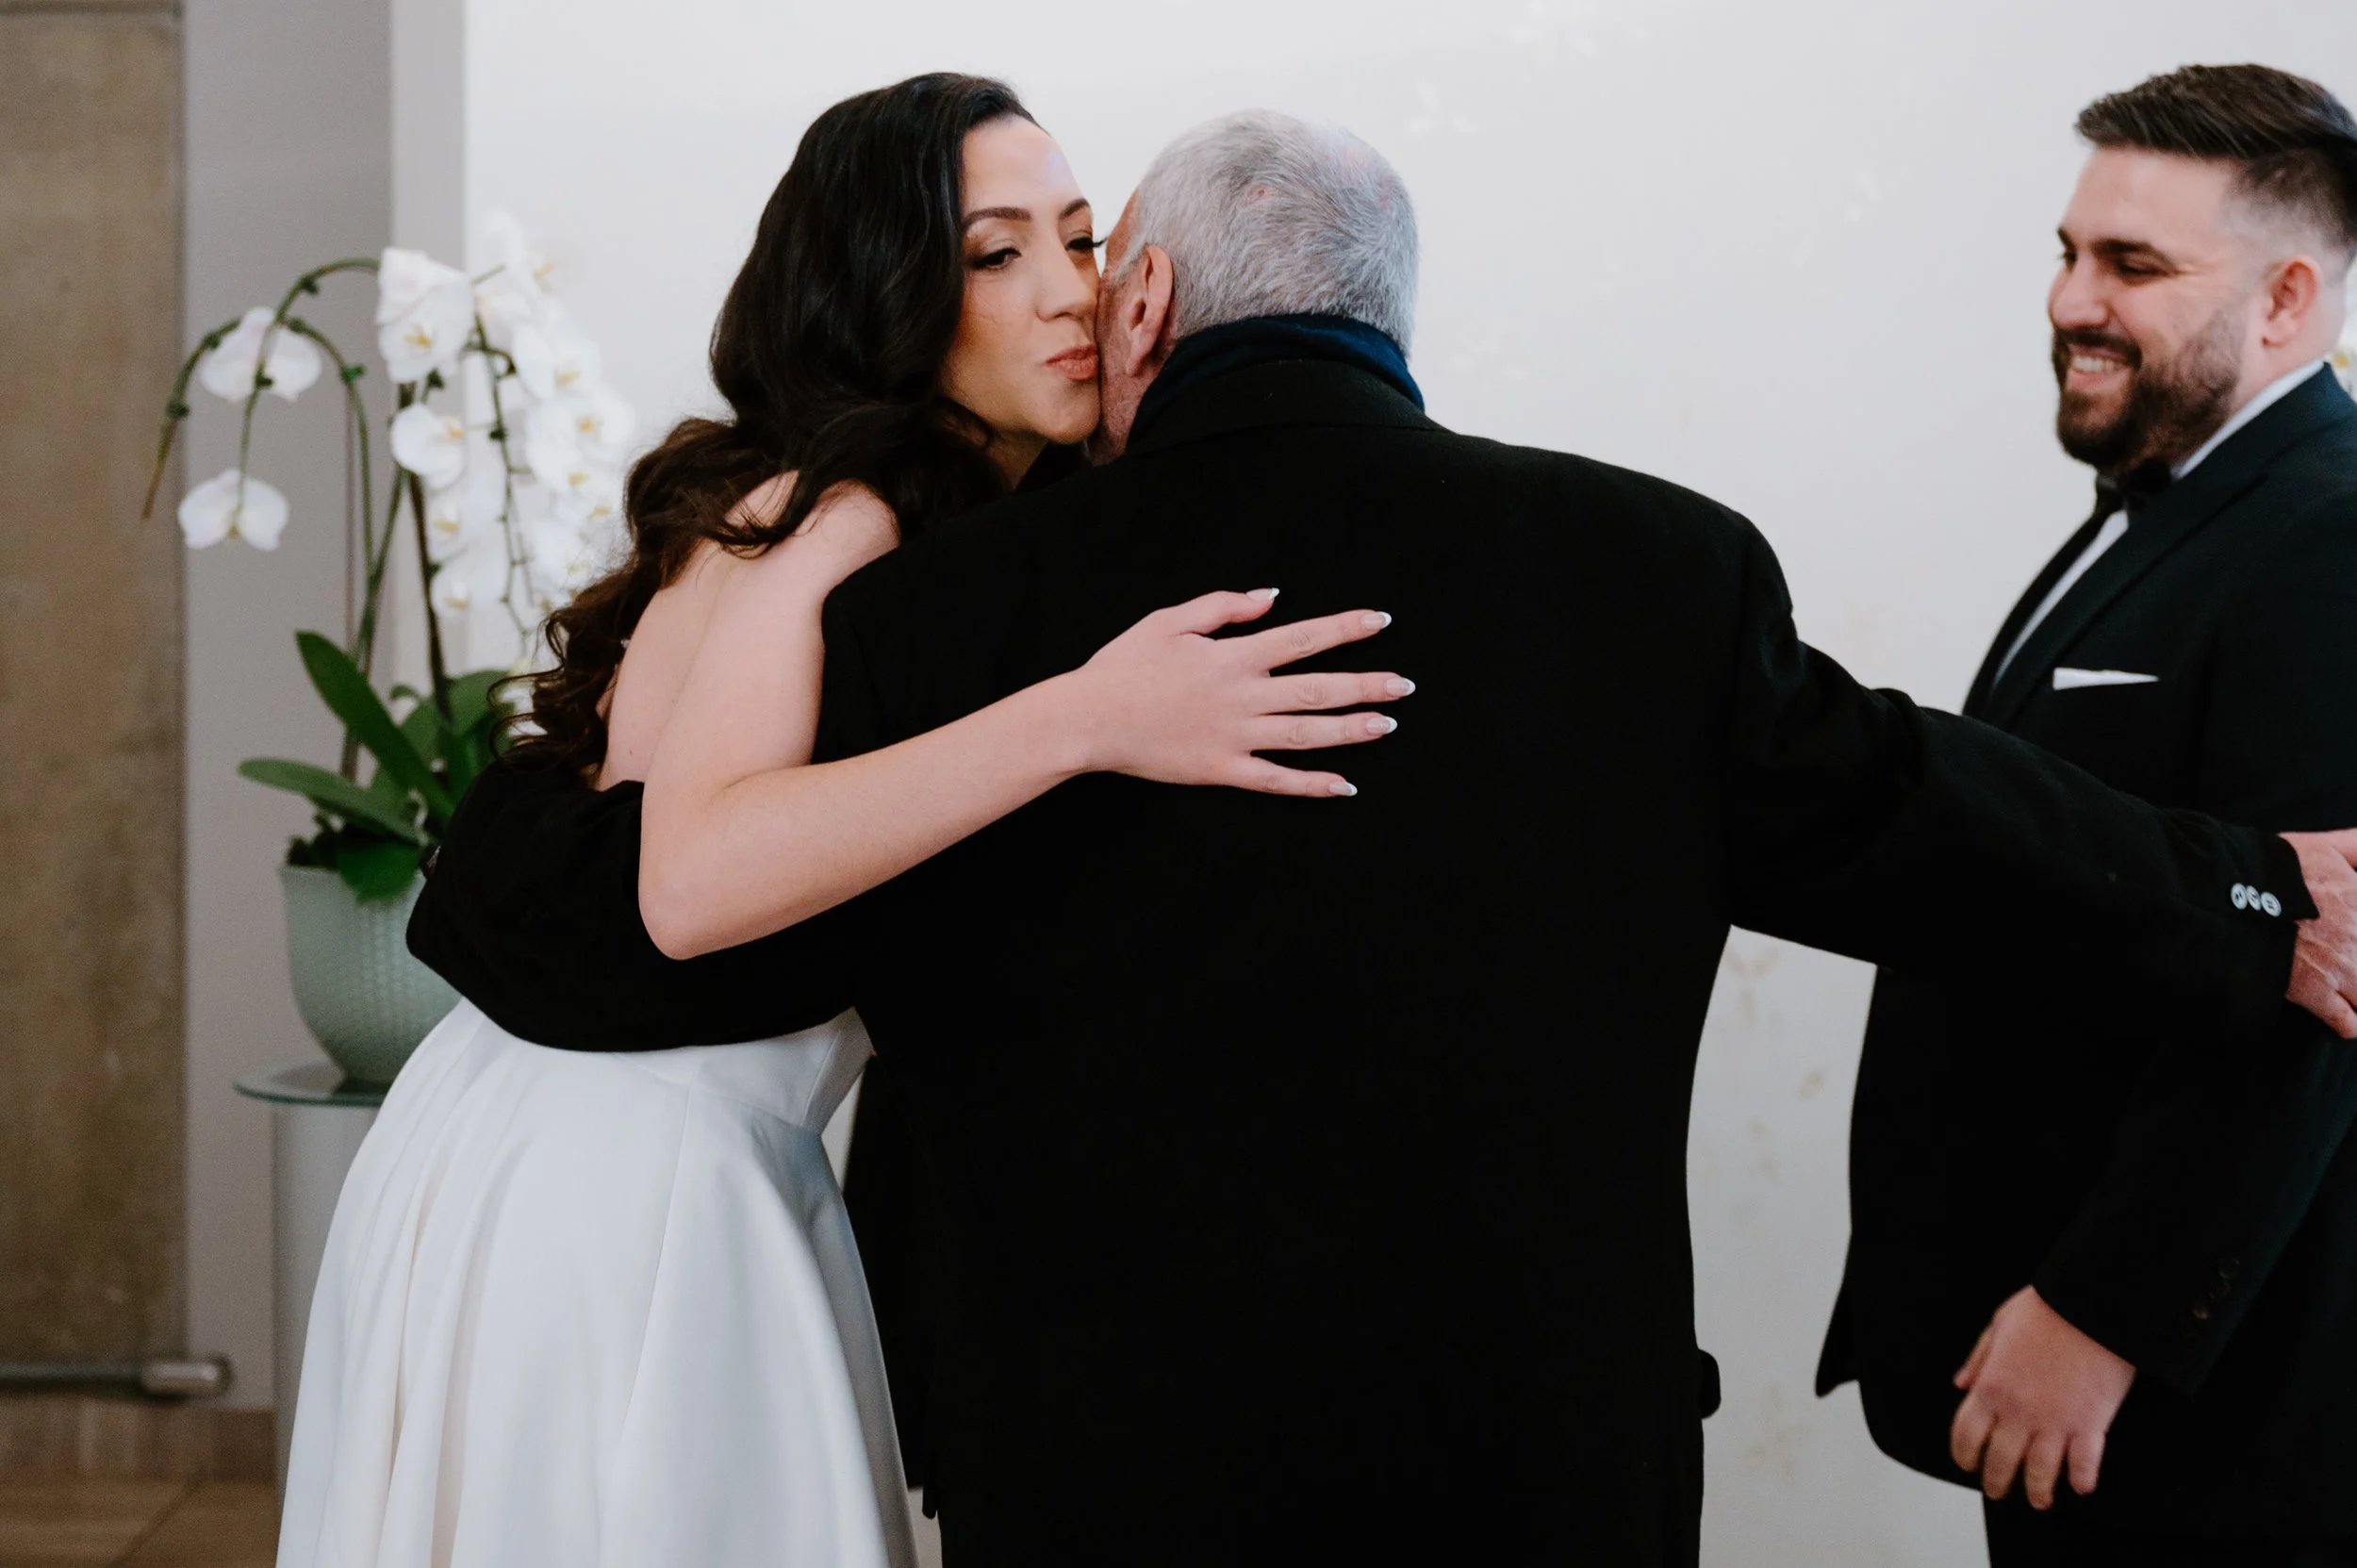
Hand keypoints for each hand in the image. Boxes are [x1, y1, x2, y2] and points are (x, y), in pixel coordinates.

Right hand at [1067, 588, 1409, 797]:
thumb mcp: (1169, 620)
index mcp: (1232, 656)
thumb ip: (1223, 607)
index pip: (1302, 638)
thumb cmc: (1124, 666)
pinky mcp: (1220, 771)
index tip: (1381, 621)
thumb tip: (1272, 597)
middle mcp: (1242, 697)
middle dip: (1365, 685)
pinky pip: (1274, 780)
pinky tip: (1343, 784)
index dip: (1345, 629)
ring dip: (1350, 730)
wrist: (1088, 719)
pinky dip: (1310, 784)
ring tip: (1386, 725)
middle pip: (1316, 690)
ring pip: (1306, 735)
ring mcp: (1234, 737)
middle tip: (1405, 686)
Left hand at [1950, 1286, 2135, 1509]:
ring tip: (2039, 1501)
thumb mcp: (1999, 1325)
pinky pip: (2084, 1465)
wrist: (2093, 1305)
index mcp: (1991, 1386)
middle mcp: (2018, 1412)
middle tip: (1997, 1492)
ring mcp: (2055, 1422)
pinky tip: (2079, 1488)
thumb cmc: (2046, 1308)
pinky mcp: (2091, 1425)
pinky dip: (2081, 1480)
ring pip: (2040, 1473)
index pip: (1966, 1435)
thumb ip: (1978, 1359)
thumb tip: (1960, 1384)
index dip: (1964, 1454)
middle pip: (2000, 1461)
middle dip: (1996, 1482)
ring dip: (2038, 1492)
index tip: (1967, 1465)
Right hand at [2283, 829, 2356, 1038]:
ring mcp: (2344, 970)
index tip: (2354, 936)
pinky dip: (2352, 1023)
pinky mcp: (2317, 994)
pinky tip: (2348, 1016)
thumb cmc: (2275, 870)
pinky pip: (2349, 1023)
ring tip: (2350, 986)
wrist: (2231, 898)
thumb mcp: (2323, 846)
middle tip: (2349, 957)